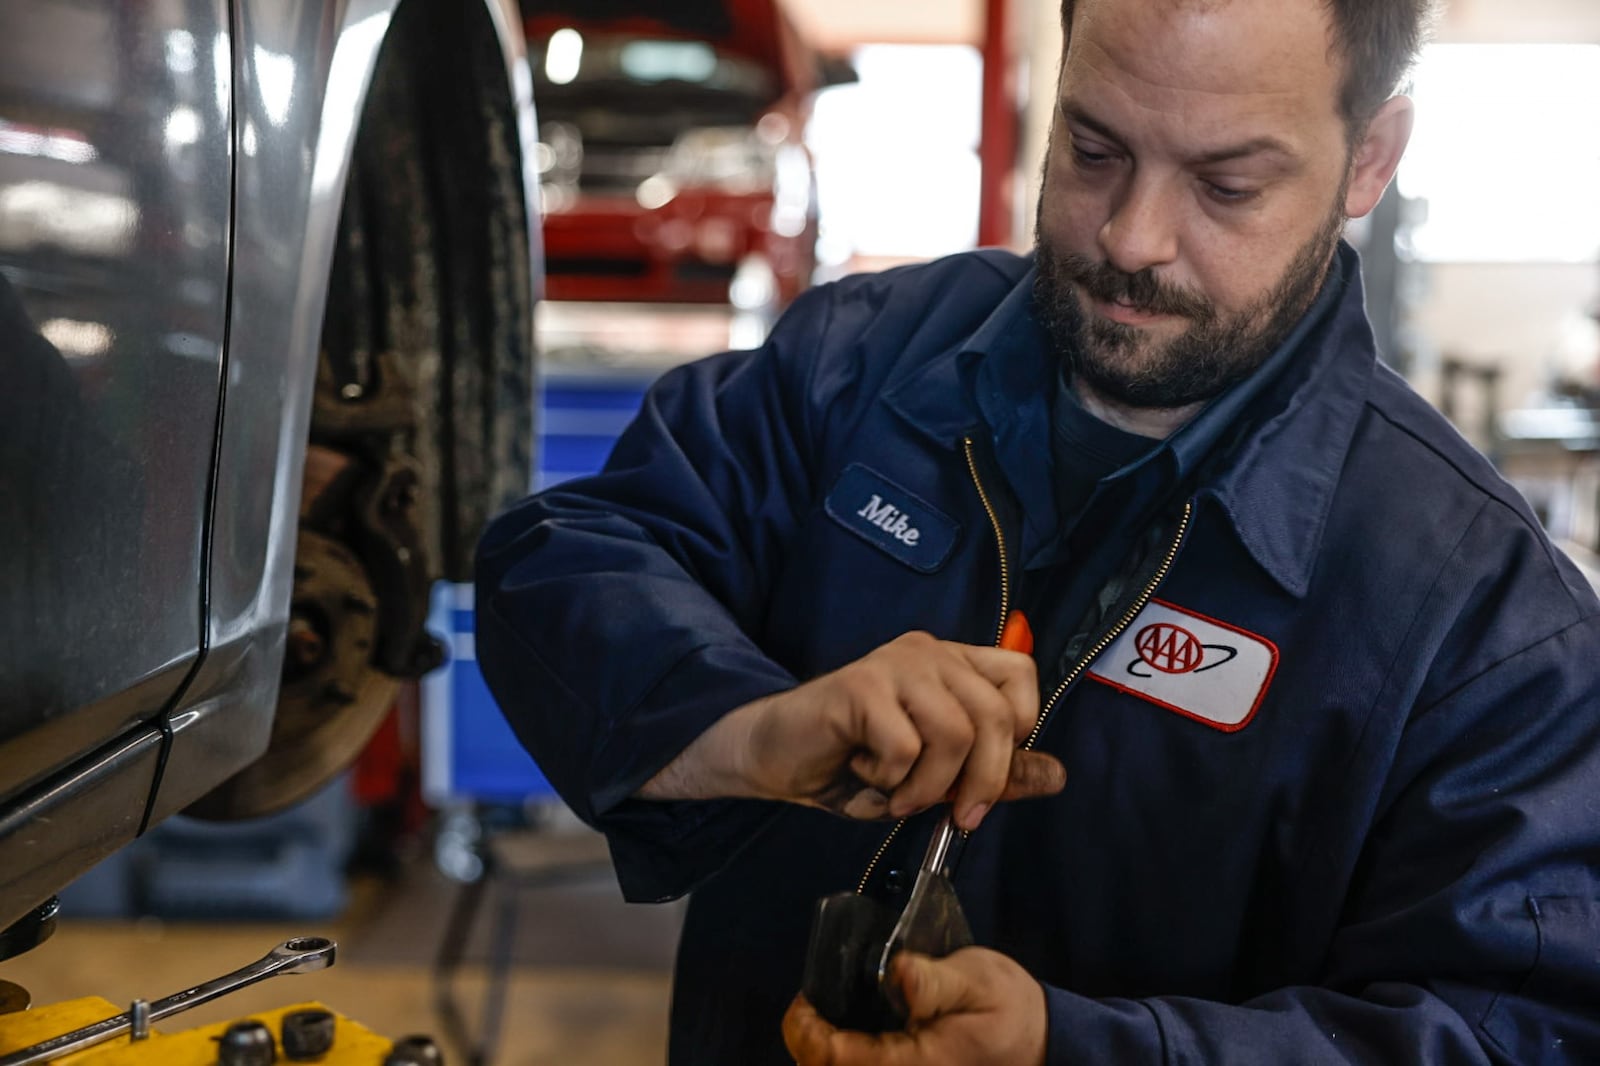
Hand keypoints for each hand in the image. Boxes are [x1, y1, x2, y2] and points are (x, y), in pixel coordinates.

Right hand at [740, 631, 1061, 828]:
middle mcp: (929, 653)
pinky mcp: (860, 685)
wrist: (778, 758)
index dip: (1017, 735)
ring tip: (898, 794)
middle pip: (995, 716)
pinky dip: (889, 779)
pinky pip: (904, 745)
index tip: (986, 778)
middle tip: (957, 818)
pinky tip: (865, 773)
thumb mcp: (937, 776)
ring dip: (929, 786)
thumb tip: (1058, 775)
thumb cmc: (856, 764)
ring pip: (954, 733)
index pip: (1020, 678)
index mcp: (954, 664)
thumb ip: (995, 773)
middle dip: (983, 782)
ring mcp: (895, 664)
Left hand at [783, 948, 1047, 1065]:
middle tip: (814, 1005)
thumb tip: (898, 971)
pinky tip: (851, 1035)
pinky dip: (847, 1058)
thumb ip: (934, 981)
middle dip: (809, 1043)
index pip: (831, 1058)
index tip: (806, 998)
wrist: (1044, 1046)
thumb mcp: (978, 982)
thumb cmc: (1011, 1012)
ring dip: (825, 1054)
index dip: (805, 1029)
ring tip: (829, 1018)